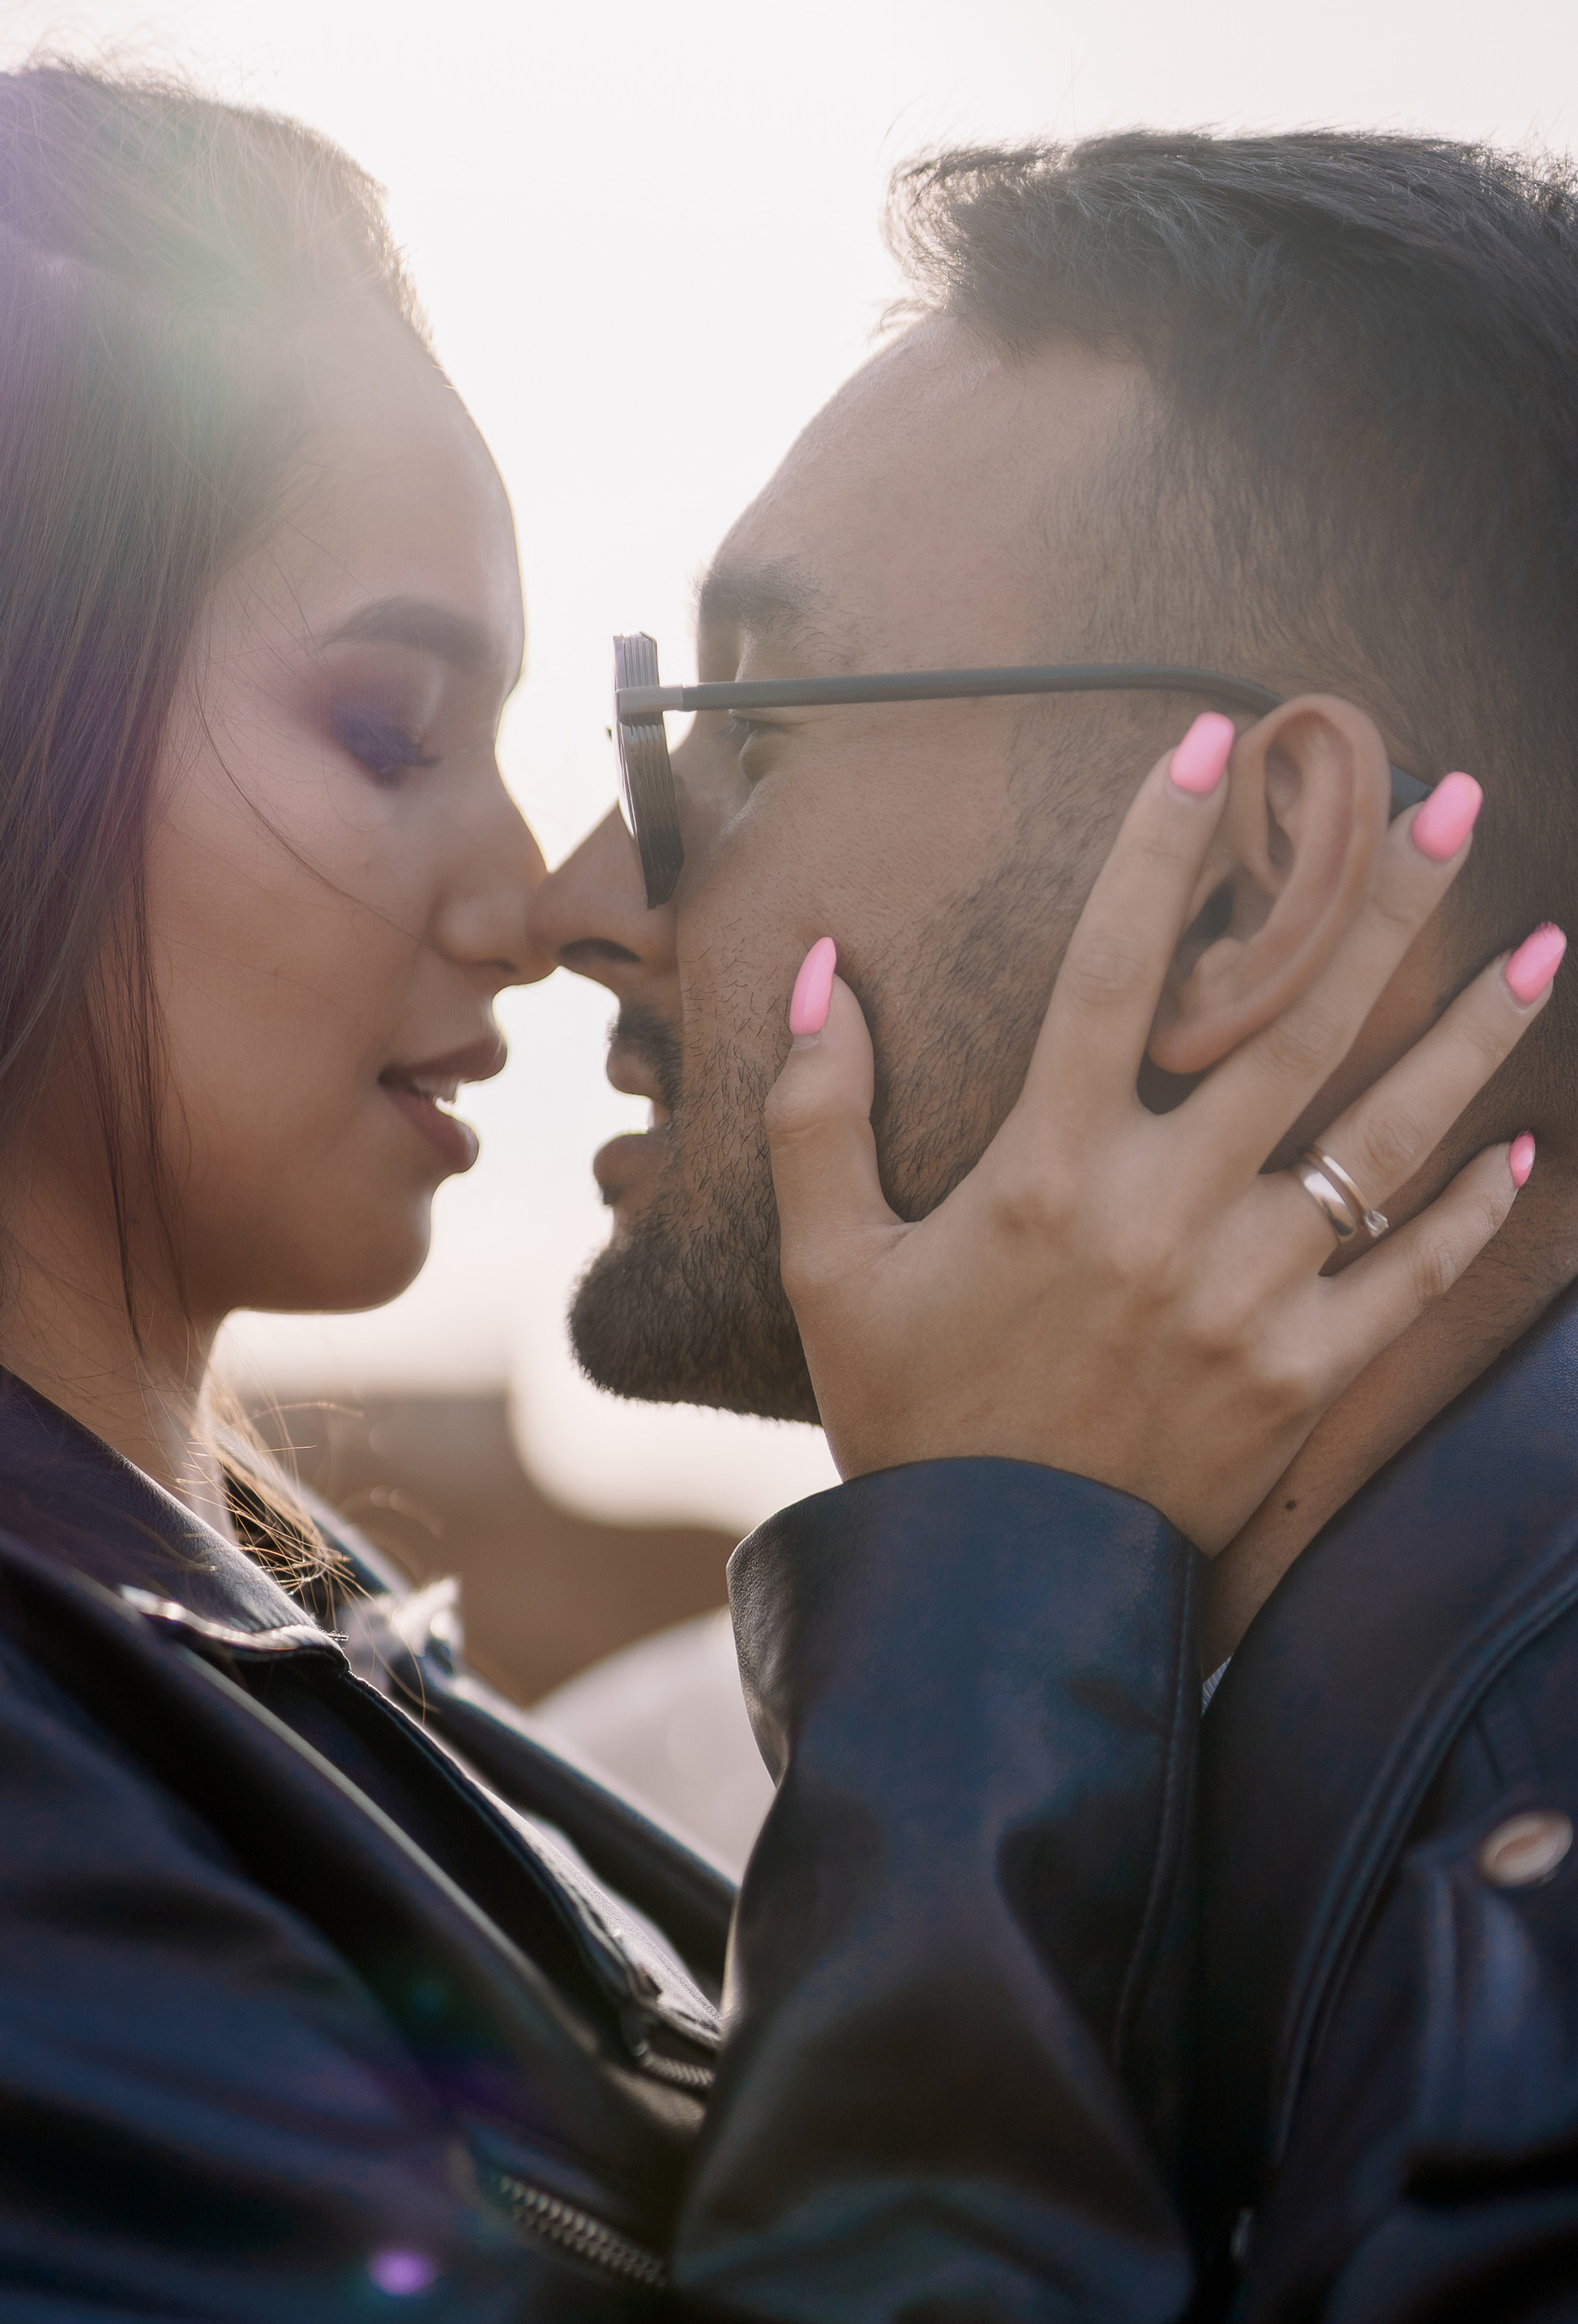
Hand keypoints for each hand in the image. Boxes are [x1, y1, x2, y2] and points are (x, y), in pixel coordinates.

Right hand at [763, 722, 1555, 1555]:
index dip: (1166, 843)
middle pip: (1295, 1018)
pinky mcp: (1305, 1376)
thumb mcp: (828, 1268)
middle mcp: (1165, 1211)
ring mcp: (1251, 1294)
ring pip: (1386, 1133)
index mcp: (1048, 1168)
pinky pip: (1413, 1276)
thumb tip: (823, 968)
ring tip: (1543, 942)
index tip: (1215, 738)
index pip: (1116, 965)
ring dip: (1473, 1029)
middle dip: (1380, 893)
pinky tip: (1522, 1143)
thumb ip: (819, 1112)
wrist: (991, 1585)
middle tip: (1448, 793)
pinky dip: (1472, 1210)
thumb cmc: (908, 1416)